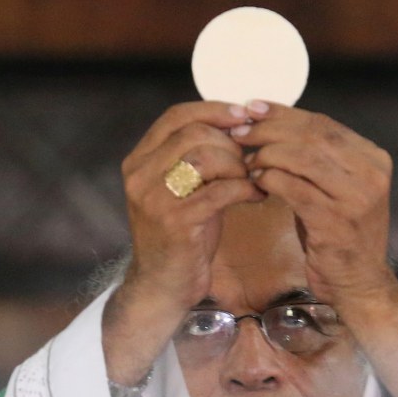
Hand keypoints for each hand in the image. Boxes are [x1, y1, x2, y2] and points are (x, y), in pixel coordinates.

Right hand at [104, 102, 263, 386]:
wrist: (162, 286)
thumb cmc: (182, 237)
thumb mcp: (183, 190)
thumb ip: (198, 158)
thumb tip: (240, 126)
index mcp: (139, 160)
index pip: (176, 116)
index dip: (213, 110)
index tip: (244, 115)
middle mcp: (141, 175)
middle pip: (194, 133)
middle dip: (232, 142)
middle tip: (253, 158)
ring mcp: (155, 198)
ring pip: (204, 157)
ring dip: (238, 165)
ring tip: (254, 178)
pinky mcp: (176, 222)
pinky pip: (219, 191)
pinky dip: (245, 189)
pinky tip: (258, 196)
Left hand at [237, 105, 397, 396]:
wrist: (359, 283)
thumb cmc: (338, 235)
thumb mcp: (333, 189)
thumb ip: (313, 157)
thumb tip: (269, 122)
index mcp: (373, 158)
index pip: (323, 123)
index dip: (285, 113)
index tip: (253, 108)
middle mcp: (371, 173)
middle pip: (312, 135)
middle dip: (270, 130)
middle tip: (239, 130)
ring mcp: (357, 197)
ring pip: (302, 158)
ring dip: (267, 154)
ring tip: (245, 158)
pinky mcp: (336, 220)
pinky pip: (294, 189)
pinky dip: (270, 180)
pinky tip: (255, 181)